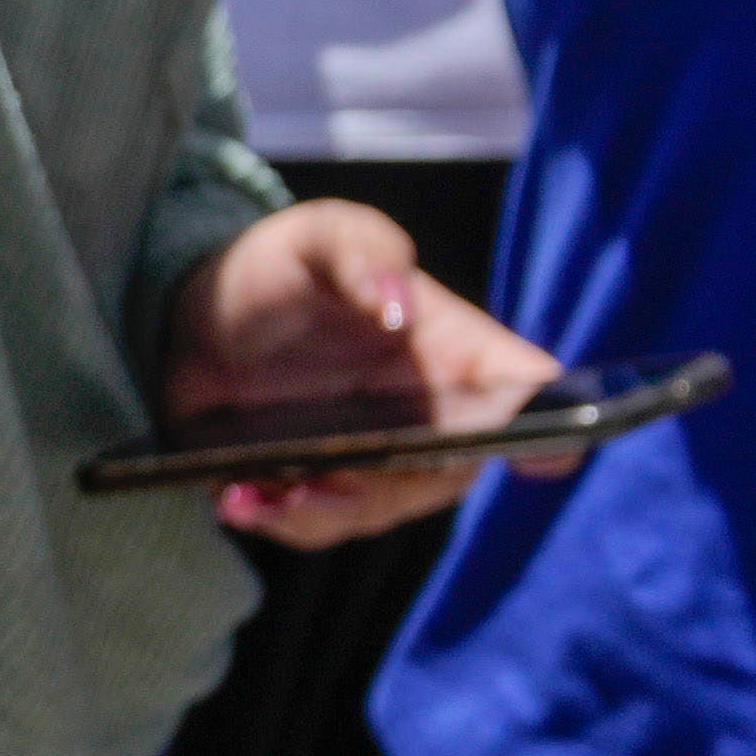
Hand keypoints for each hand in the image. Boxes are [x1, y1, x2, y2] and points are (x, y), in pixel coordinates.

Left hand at [150, 193, 569, 546]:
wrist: (202, 306)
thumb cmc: (286, 263)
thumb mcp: (320, 234)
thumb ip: (362, 251)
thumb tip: (397, 305)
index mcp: (453, 347)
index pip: (524, 389)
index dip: (554, 427)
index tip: (543, 452)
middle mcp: (429, 411)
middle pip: (449, 473)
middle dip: (390, 489)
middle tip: (325, 480)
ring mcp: (377, 452)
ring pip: (376, 507)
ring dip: (322, 513)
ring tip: (264, 496)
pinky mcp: (321, 480)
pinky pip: (317, 520)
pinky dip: (281, 519)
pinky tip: (237, 499)